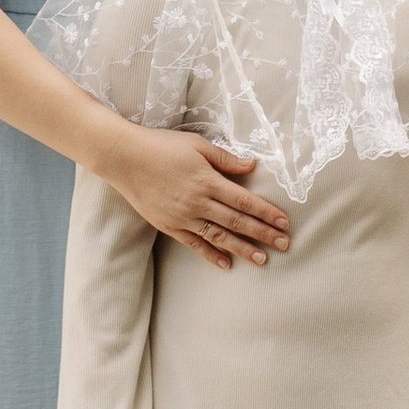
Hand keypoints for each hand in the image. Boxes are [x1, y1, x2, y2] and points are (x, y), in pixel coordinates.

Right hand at [112, 125, 290, 270]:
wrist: (123, 158)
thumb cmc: (161, 146)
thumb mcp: (197, 145)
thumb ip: (225, 159)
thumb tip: (252, 166)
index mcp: (207, 181)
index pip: (245, 201)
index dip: (266, 213)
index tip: (284, 222)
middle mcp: (198, 202)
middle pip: (237, 222)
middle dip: (263, 234)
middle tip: (285, 245)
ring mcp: (183, 217)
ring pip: (219, 237)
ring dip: (243, 249)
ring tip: (263, 259)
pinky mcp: (169, 226)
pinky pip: (194, 244)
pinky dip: (211, 255)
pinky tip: (226, 264)